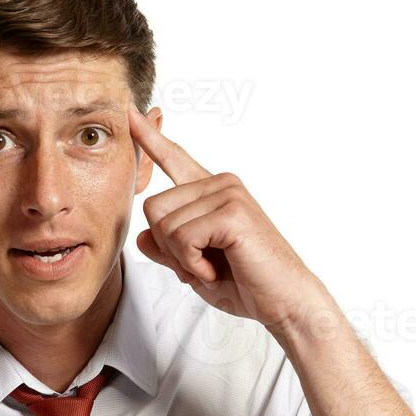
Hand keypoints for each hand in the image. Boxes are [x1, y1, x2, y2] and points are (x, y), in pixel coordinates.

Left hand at [129, 105, 325, 330]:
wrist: (284, 302)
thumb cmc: (245, 284)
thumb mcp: (193, 267)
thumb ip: (168, 250)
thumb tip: (143, 237)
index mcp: (211, 192)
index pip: (174, 159)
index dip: (149, 138)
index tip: (131, 112)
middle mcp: (220, 184)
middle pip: (152, 207)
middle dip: (168, 246)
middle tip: (203, 262)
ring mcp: (228, 193)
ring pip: (164, 224)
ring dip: (182, 257)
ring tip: (214, 265)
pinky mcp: (232, 211)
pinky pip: (181, 237)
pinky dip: (192, 263)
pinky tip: (216, 268)